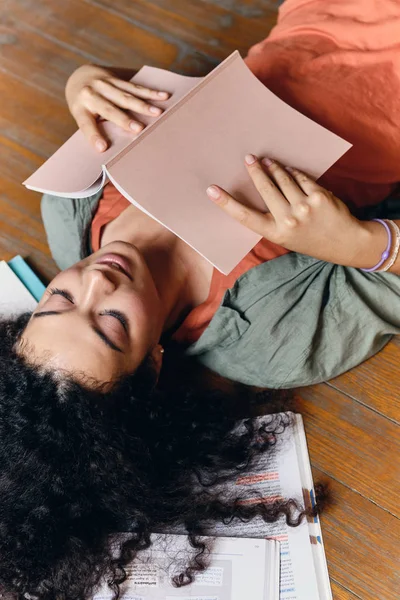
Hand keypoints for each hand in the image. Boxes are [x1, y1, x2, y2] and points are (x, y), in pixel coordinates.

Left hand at [65, 64, 169, 151]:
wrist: (79, 76)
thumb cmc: (83, 105)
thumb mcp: (82, 116)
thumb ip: (95, 129)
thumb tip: (108, 148)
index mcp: (80, 109)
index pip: (87, 125)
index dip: (94, 136)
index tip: (102, 148)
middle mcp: (90, 94)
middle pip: (110, 109)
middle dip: (125, 119)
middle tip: (139, 129)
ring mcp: (104, 84)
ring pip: (126, 96)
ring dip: (143, 105)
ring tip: (158, 112)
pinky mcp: (115, 78)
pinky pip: (134, 87)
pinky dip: (150, 92)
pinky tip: (163, 95)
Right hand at [206, 154, 385, 267]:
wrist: (344, 242)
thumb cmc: (309, 238)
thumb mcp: (286, 236)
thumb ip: (272, 218)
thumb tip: (259, 189)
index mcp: (275, 233)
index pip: (245, 216)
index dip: (226, 203)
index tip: (212, 190)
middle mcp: (288, 220)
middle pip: (265, 188)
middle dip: (255, 170)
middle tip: (249, 158)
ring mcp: (304, 207)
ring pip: (283, 179)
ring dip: (274, 167)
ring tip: (268, 160)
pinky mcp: (319, 196)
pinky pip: (301, 178)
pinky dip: (294, 172)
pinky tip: (289, 169)